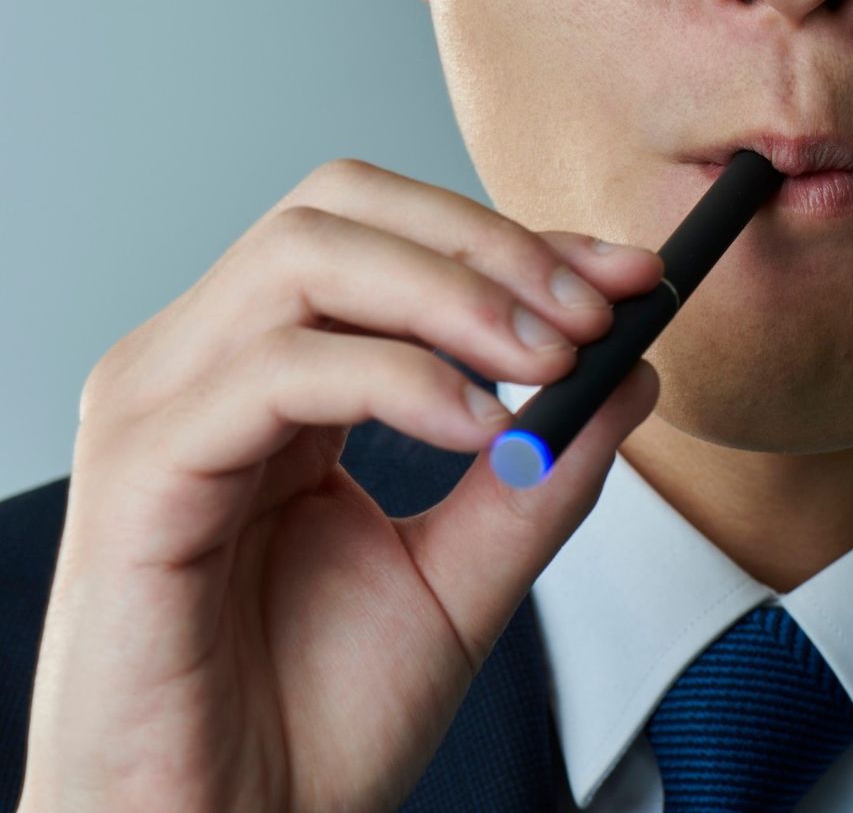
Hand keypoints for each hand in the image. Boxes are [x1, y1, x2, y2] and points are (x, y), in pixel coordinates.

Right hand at [18, 159, 664, 811]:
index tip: (629, 275)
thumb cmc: (312, 726)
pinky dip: (396, 375)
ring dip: (455, 294)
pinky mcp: (138, 477)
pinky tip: (477, 426)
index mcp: (271, 381)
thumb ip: (544, 473)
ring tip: (548, 364)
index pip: (388, 242)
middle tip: (593, 313)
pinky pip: (274, 369)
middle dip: (487, 245)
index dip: (515, 242)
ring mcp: (161, 412)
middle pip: (339, 209)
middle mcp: (206, 371)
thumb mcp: (464, 578)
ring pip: (305, 258)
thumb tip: (631, 371)